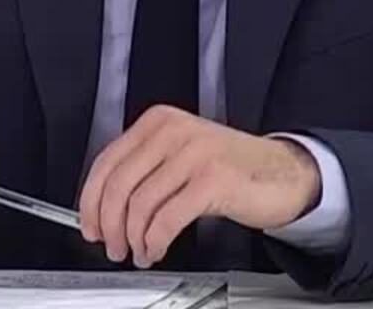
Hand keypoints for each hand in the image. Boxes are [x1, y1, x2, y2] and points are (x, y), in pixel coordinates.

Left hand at [78, 106, 320, 268]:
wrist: (283, 172)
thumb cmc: (230, 167)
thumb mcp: (181, 155)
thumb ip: (145, 169)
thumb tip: (103, 207)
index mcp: (159, 121)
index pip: (107, 161)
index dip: (91, 200)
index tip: (89, 224)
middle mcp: (174, 131)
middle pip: (119, 184)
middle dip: (109, 224)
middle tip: (112, 245)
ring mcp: (195, 153)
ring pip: (140, 204)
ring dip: (133, 238)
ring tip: (138, 251)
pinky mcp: (214, 179)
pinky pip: (167, 218)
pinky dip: (155, 241)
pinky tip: (156, 249)